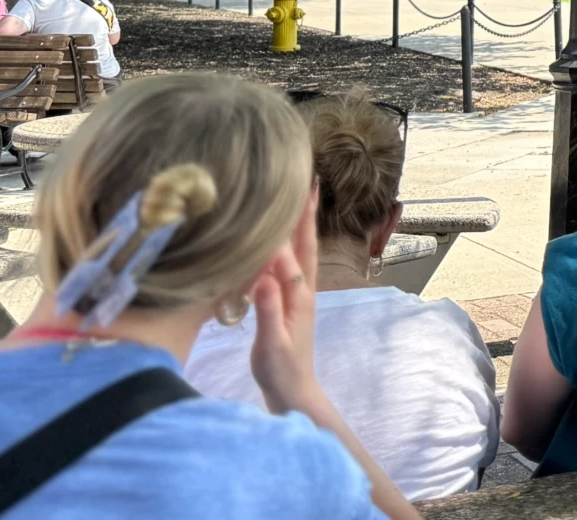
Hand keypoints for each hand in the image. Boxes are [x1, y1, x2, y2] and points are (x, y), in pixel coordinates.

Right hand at [248, 187, 324, 416]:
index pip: (290, 256)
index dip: (284, 230)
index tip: (281, 198)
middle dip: (305, 216)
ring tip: (299, 201)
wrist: (292, 391)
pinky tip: (278, 241)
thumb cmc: (280, 368)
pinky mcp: (289, 301)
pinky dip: (287, 247)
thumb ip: (269, 310)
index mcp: (298, 296)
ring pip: (300, 254)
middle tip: (310, 184)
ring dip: (299, 227)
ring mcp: (298, 295)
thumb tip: (266, 277)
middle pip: (304, 246)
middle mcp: (303, 290)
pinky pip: (290, 266)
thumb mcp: (271, 342)